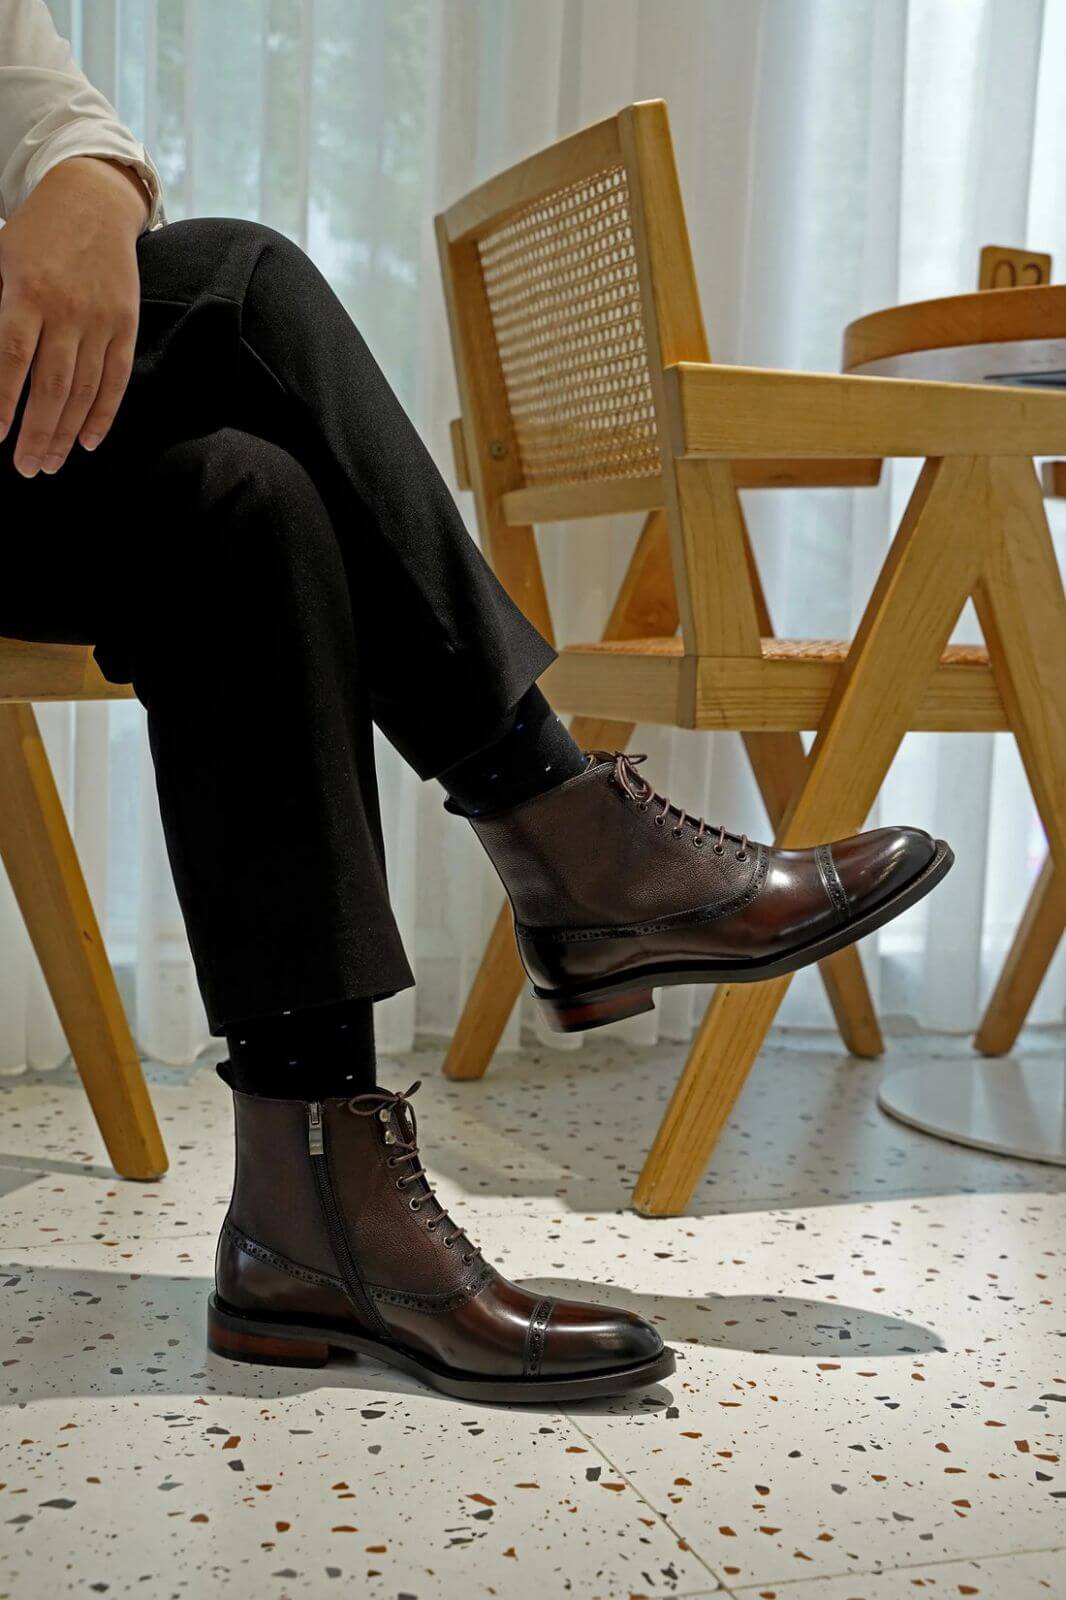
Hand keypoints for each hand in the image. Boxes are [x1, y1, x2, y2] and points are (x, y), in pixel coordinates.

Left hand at [0, 155, 146, 475]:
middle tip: (26, 468)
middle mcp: (66, 310)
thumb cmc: (35, 234)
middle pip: (51, 386)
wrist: (91, 199)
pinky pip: (116, 378)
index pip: (12, 360)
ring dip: (66, 433)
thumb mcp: (0, 260)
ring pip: (84, 389)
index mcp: (27, 292)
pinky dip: (103, 414)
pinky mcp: (125, 324)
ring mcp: (100, 320)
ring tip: (51, 463)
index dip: (4, 403)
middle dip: (37, 433)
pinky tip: (88, 441)